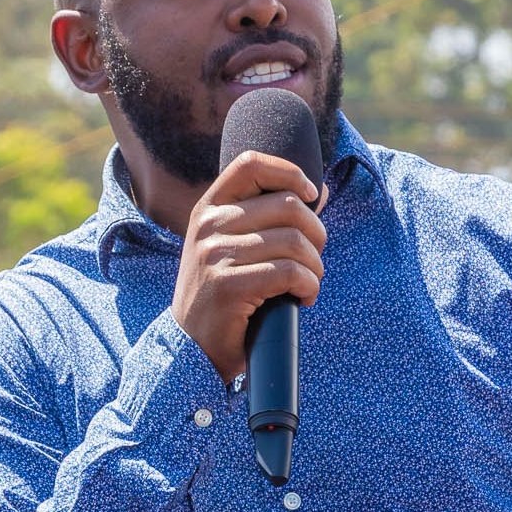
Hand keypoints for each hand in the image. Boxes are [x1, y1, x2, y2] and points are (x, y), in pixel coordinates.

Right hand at [172, 150, 326, 382]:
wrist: (191, 347)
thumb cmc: (223, 294)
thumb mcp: (234, 247)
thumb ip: (270, 217)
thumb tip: (319, 190)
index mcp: (208, 208)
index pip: (251, 164)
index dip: (290, 172)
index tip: (310, 196)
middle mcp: (208, 225)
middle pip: (288, 206)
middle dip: (316, 234)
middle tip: (313, 259)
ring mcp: (215, 254)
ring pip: (295, 242)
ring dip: (315, 267)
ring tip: (308, 283)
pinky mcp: (228, 285)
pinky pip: (290, 273)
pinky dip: (309, 287)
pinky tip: (303, 298)